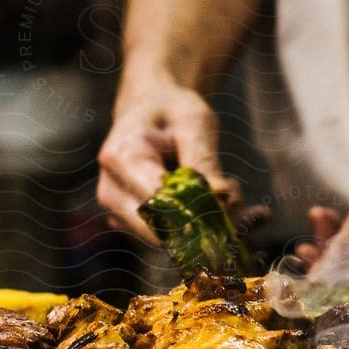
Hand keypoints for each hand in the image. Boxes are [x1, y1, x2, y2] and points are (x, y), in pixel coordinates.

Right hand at [96, 78, 234, 240]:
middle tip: (237, 192)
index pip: (157, 203)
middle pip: (161, 230)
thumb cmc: (172, 110)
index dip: (199, 209)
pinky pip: (171, 239)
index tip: (233, 194)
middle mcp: (111, 192)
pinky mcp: (133, 225)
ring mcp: (118, 212)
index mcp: (121, 158)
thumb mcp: (194, 122)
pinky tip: (229, 205)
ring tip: (230, 187)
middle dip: (208, 219)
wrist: (150, 109)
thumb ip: (204, 160)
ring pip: (171, 239)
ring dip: (209, 222)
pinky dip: (205, 227)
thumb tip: (223, 201)